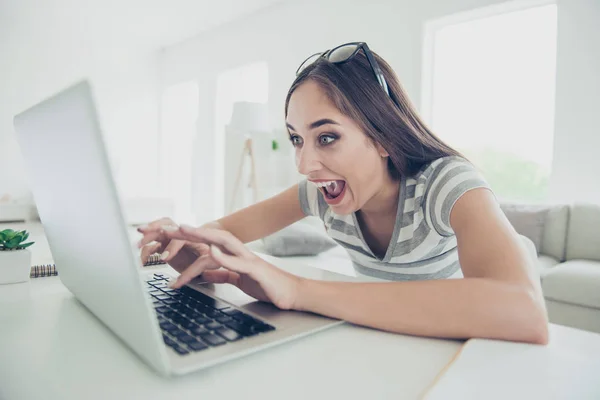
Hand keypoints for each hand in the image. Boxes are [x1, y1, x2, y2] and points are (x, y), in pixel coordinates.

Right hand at [137, 218, 218, 274]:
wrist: (213, 258)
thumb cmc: (215, 259)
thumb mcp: (215, 261)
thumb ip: (209, 260)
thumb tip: (209, 258)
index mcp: (196, 237)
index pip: (182, 238)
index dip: (172, 247)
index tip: (165, 258)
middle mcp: (184, 235)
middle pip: (168, 224)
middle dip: (154, 227)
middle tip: (142, 231)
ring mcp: (174, 239)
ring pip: (159, 231)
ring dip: (147, 235)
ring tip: (137, 244)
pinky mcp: (167, 246)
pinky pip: (154, 245)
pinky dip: (147, 250)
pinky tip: (142, 261)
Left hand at [164, 225, 302, 309]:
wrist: (290, 294)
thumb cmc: (266, 285)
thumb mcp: (238, 279)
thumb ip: (222, 274)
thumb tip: (204, 274)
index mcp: (234, 255)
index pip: (208, 242)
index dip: (190, 237)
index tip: (169, 234)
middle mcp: (240, 252)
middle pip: (212, 236)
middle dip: (190, 231)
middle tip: (168, 227)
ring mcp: (248, 259)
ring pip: (223, 242)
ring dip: (203, 235)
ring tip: (185, 230)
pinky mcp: (256, 269)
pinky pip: (238, 261)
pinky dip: (224, 256)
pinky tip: (212, 252)